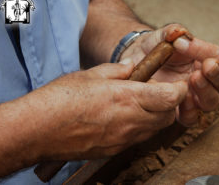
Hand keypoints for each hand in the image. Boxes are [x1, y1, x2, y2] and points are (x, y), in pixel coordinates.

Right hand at [31, 62, 186, 159]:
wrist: (39, 130)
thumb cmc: (61, 99)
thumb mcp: (91, 74)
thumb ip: (117, 71)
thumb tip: (131, 68)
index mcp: (128, 97)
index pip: (171, 97)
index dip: (179, 90)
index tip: (176, 85)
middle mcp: (131, 120)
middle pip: (168, 116)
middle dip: (169, 104)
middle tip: (155, 93)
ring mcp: (124, 138)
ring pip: (155, 129)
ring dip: (156, 117)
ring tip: (139, 105)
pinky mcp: (115, 150)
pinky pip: (138, 139)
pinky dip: (141, 128)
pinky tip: (125, 118)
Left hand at [120, 24, 218, 126]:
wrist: (134, 61)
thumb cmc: (152, 47)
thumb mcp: (160, 36)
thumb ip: (172, 32)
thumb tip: (179, 34)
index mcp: (202, 57)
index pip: (217, 56)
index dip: (205, 52)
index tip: (182, 45)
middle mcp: (202, 78)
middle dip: (214, 75)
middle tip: (200, 70)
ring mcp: (192, 95)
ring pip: (211, 101)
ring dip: (205, 93)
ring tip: (192, 81)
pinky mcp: (179, 109)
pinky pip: (191, 118)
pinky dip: (189, 112)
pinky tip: (180, 103)